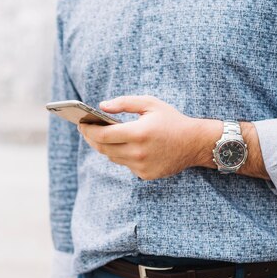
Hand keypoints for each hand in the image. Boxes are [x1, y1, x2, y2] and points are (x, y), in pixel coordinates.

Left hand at [78, 95, 220, 179]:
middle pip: (103, 148)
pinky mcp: (145, 175)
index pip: (103, 135)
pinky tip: (122, 145)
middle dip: (91, 138)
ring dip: (104, 146)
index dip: (88, 129)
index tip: (80, 123)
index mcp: (139, 133)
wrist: (195, 143)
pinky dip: (121, 155)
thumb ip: (124, 103)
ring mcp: (142, 166)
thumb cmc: (171, 120)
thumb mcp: (150, 104)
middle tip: (85, 129)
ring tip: (100, 135)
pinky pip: (125, 165)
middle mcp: (138, 153)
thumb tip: (101, 106)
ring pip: (112, 157)